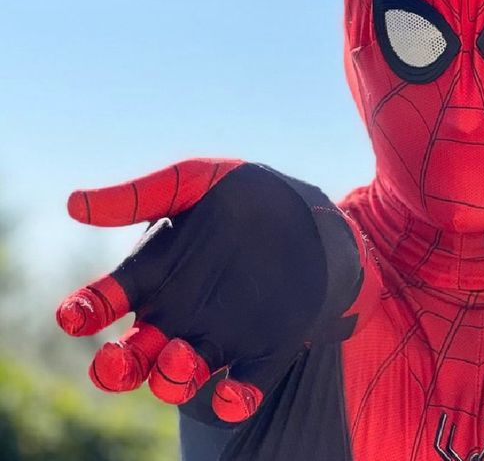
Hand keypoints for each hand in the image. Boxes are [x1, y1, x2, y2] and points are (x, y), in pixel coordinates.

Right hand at [56, 159, 369, 422]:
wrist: (310, 215)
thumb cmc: (241, 194)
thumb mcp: (193, 181)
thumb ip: (140, 195)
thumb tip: (74, 204)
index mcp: (152, 275)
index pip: (105, 300)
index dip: (86, 310)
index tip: (75, 314)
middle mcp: (176, 315)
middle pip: (132, 355)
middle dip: (117, 366)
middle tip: (113, 362)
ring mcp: (216, 336)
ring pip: (179, 376)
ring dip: (171, 379)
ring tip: (177, 359)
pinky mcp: (262, 352)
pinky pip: (240, 390)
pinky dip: (233, 400)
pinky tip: (232, 393)